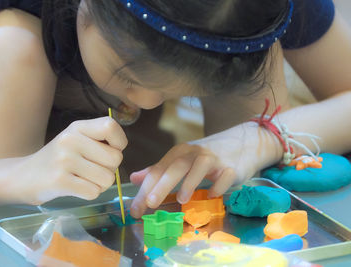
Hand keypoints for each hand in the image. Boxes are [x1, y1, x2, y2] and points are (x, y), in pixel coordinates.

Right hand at [8, 117, 127, 204]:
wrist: (23, 177)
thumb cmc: (58, 159)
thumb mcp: (75, 140)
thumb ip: (99, 140)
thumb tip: (120, 152)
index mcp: (77, 127)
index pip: (110, 126)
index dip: (119, 142)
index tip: (111, 151)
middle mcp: (70, 140)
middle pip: (115, 158)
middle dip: (110, 169)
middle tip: (93, 170)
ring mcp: (64, 160)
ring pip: (107, 178)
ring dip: (100, 184)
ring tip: (83, 179)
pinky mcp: (59, 181)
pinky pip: (93, 192)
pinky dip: (90, 193)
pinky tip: (76, 188)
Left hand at [130, 122, 280, 217]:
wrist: (243, 143)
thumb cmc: (207, 157)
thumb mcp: (181, 160)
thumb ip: (159, 170)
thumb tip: (135, 178)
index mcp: (179, 153)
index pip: (158, 170)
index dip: (145, 189)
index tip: (135, 209)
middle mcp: (194, 153)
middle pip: (176, 167)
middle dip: (162, 185)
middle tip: (150, 203)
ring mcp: (214, 159)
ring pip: (199, 167)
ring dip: (190, 182)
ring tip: (181, 200)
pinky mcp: (231, 166)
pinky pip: (224, 176)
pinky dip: (218, 185)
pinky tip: (212, 195)